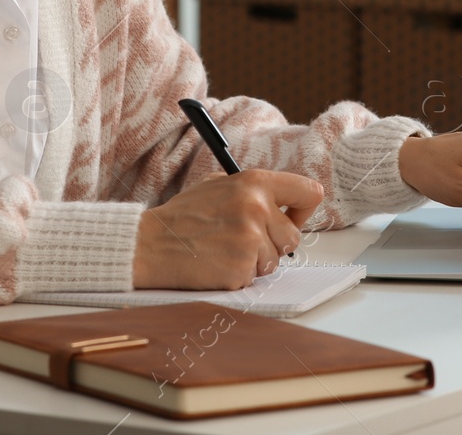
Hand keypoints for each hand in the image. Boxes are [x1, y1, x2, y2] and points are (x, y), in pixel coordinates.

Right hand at [132, 169, 323, 290]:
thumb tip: (282, 199)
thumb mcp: (218, 185)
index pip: (309, 192)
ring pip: (275, 260)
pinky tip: (217, 264)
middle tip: (245, 241)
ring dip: (255, 261)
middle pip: (294, 237)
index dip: (304, 209)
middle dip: (274, 244)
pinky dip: (239, 275)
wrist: (152, 243)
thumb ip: (252, 189)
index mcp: (255, 183)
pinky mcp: (242, 267)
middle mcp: (257, 208)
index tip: (292, 217)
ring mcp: (251, 239)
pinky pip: (256, 277)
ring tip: (225, 251)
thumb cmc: (183, 216)